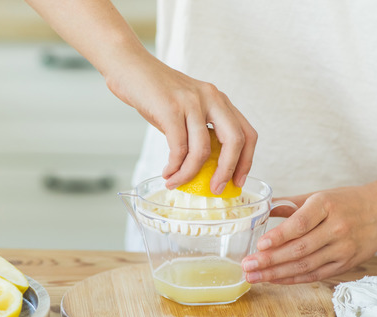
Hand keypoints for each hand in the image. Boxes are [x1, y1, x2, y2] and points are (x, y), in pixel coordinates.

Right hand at [104, 55, 256, 192]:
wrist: (129, 66)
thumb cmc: (156, 92)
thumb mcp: (186, 109)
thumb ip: (198, 132)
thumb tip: (204, 168)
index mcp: (219, 99)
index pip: (247, 133)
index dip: (246, 161)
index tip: (237, 181)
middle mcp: (211, 98)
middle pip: (235, 140)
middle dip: (227, 171)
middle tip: (216, 189)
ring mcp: (191, 102)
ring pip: (203, 149)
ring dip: (190, 173)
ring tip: (177, 183)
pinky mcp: (170, 109)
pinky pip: (179, 147)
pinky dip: (175, 167)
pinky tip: (168, 173)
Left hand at [241, 185, 376, 283]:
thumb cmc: (348, 201)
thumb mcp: (320, 195)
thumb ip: (291, 204)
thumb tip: (262, 209)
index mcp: (327, 205)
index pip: (301, 224)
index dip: (279, 236)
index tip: (260, 244)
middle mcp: (337, 228)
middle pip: (300, 249)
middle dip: (270, 260)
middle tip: (247, 265)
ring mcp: (343, 249)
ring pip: (305, 266)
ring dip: (276, 274)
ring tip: (253, 276)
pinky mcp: (346, 264)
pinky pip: (315, 275)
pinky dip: (293, 279)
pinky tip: (274, 280)